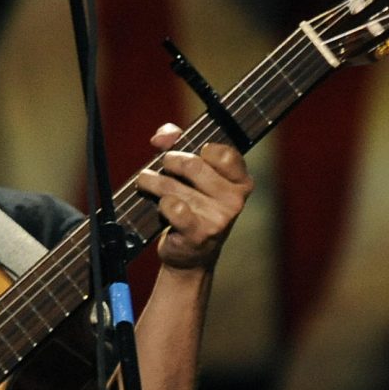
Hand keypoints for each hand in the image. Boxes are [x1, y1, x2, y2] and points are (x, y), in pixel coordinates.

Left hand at [139, 124, 250, 270]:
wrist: (192, 253)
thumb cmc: (193, 205)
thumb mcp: (193, 174)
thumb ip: (180, 144)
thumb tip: (162, 136)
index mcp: (241, 181)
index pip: (223, 153)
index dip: (199, 147)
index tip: (187, 150)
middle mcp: (235, 200)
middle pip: (193, 164)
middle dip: (169, 161)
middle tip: (162, 166)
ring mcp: (219, 218)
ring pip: (173, 185)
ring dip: (153, 182)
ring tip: (148, 183)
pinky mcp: (199, 234)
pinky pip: (172, 206)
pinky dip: (160, 203)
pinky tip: (160, 206)